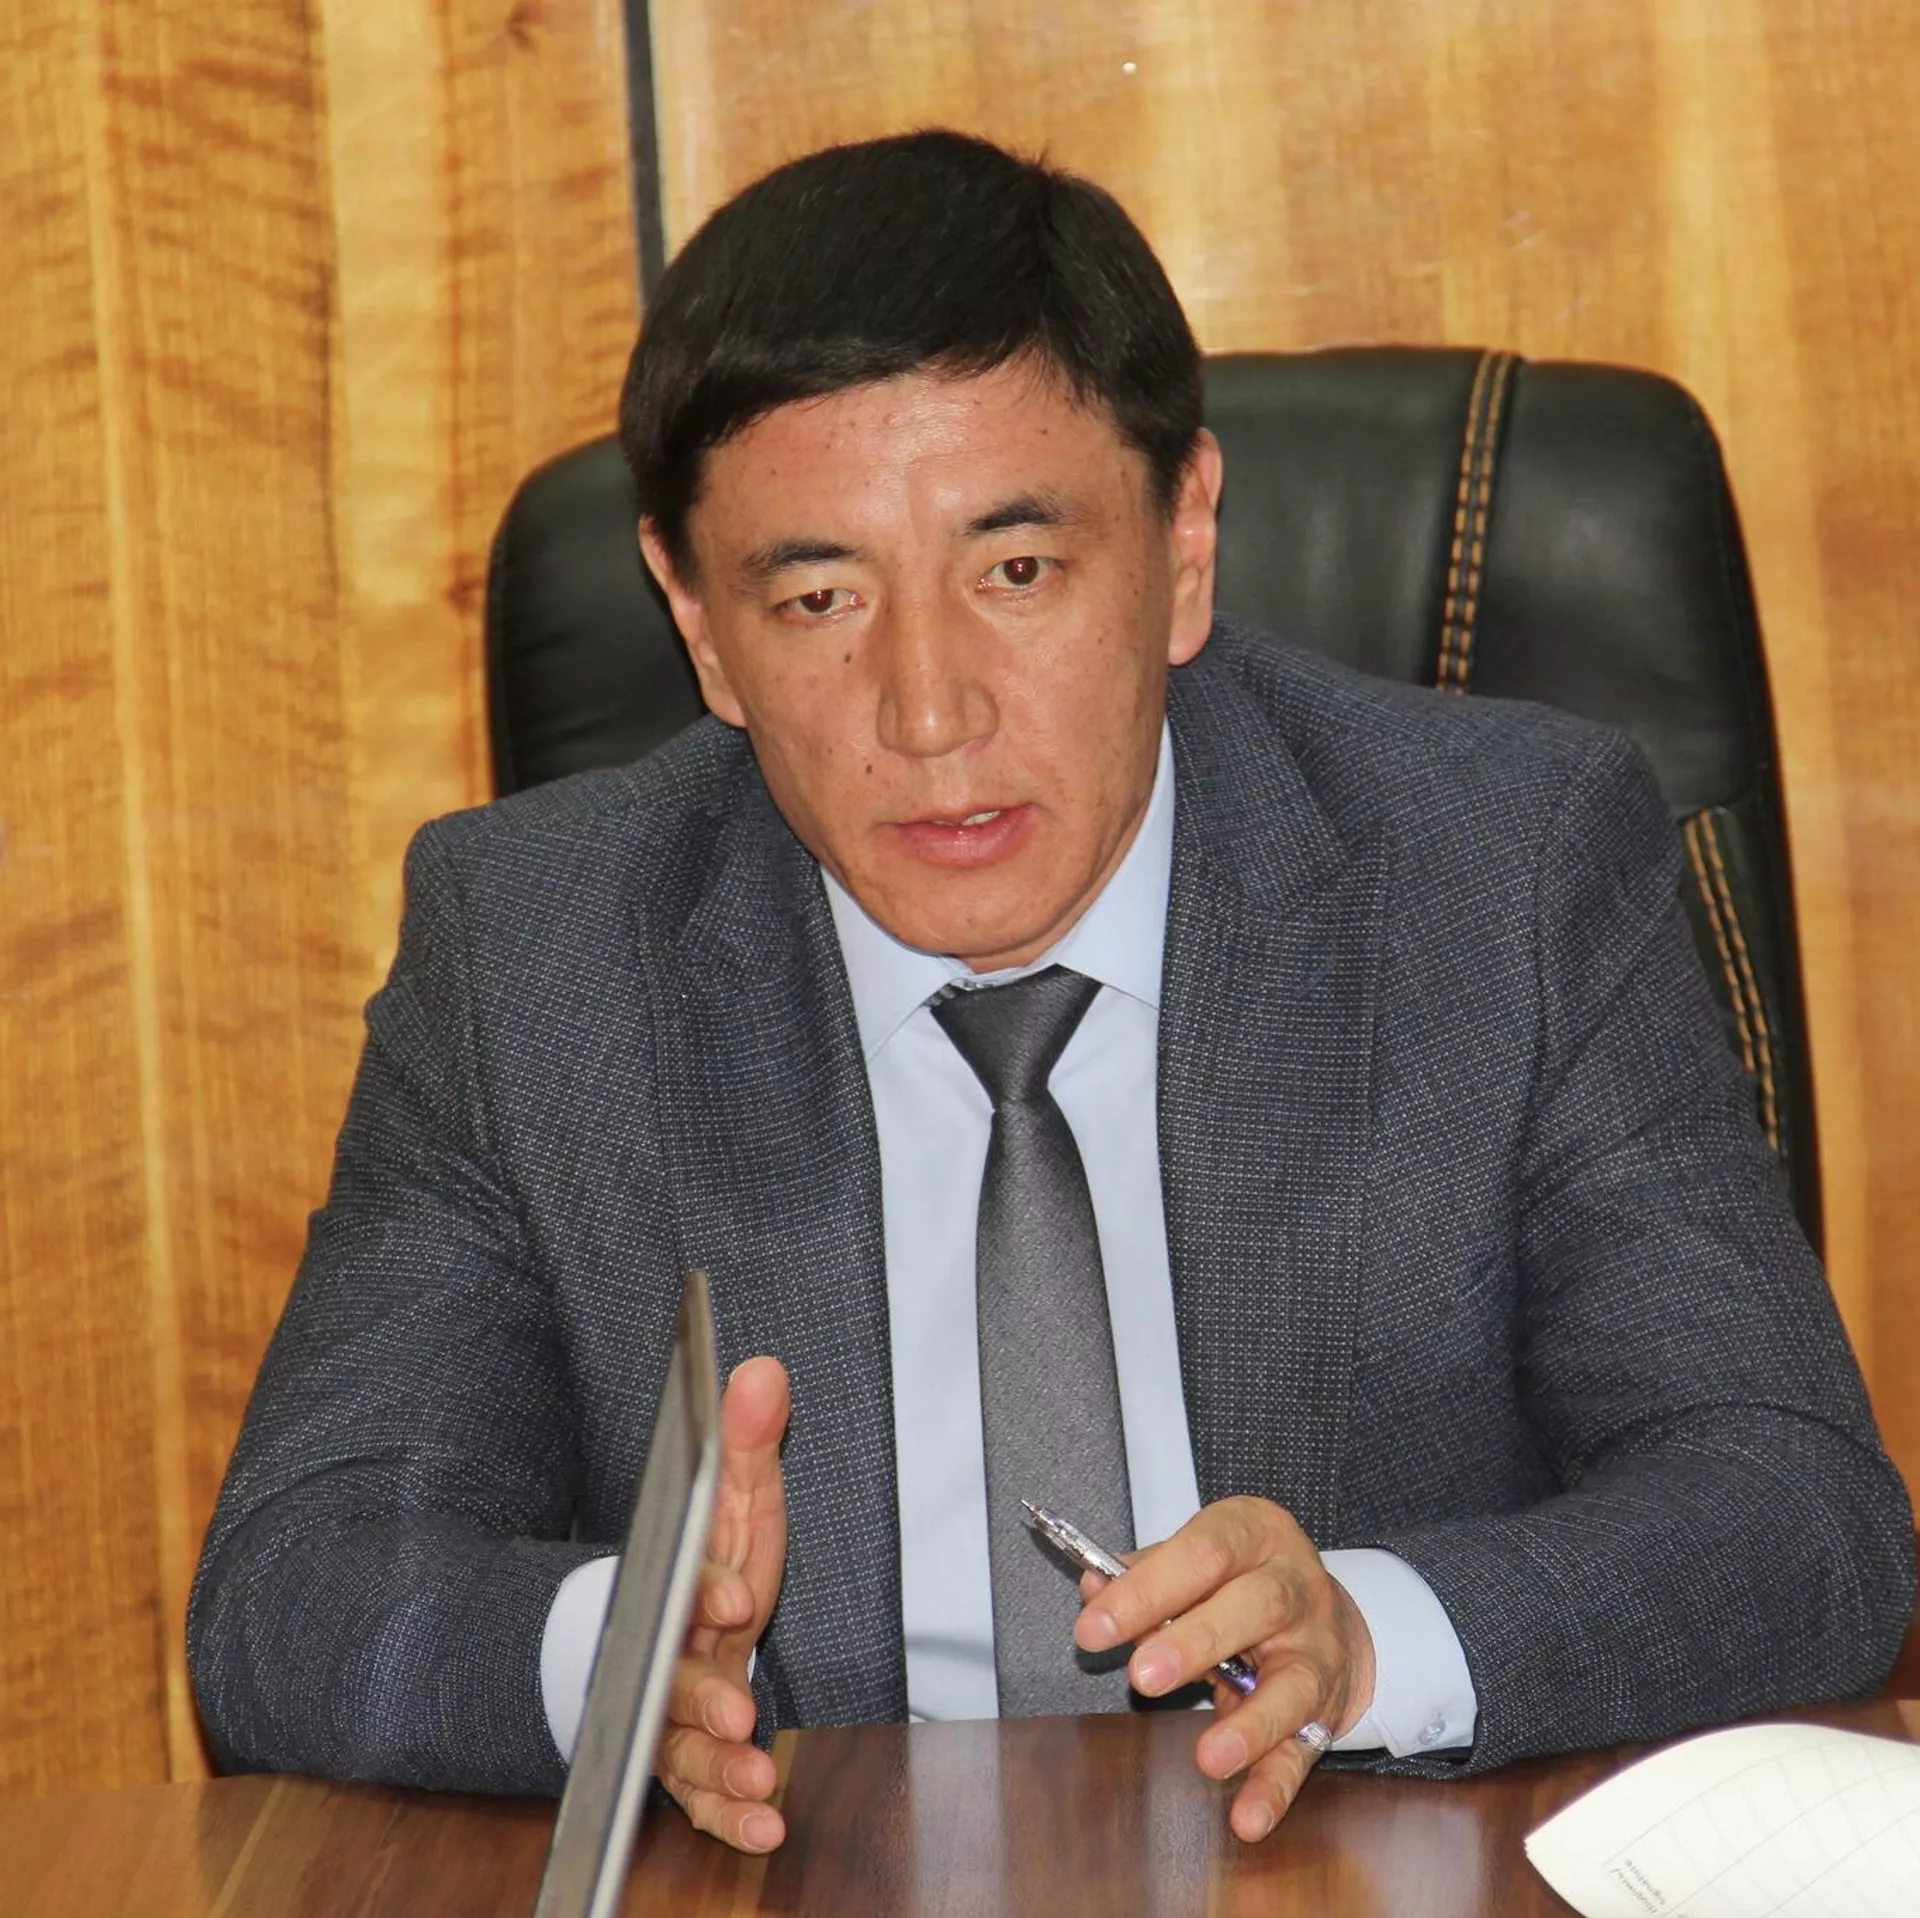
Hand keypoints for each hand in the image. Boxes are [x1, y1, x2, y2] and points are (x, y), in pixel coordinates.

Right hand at [657, 1356, 789, 1851]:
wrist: (670, 1620)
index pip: (680, 1582)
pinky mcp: (687, 1761)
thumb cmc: (709, 1557)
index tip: (735, 1596)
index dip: (705, 1589)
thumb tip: (764, 1372)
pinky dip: (728, 1818)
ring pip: (678, 1747)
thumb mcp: (735, 1497)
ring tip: (755, 1776)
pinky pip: (700, 1799)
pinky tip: (765, 1828)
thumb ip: (749, 1441)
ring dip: (716, 1766)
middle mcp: (664, 1653)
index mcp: (675, 1583)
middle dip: (699, 1694)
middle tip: (735, 1706)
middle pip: (670, 1676)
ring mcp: (670, 1713)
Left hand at [1073, 1496, 1375, 1842]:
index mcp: (1255, 1535)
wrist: (1322, 1610)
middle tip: (1142, 1676)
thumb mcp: (1198, 1556)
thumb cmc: (1240, 1577)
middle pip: (1253, 1608)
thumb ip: (1144, 1572)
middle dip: (1194, 1643)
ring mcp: (1315, 1650)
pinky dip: (1274, 1786)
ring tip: (1208, 1758)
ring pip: (1291, 1685)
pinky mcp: (1324, 1709)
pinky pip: (1302, 1751)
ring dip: (1249, 1726)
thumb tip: (1092, 1587)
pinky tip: (1248, 1816)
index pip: (1203, 1553)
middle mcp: (1294, 1587)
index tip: (1095, 1626)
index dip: (1147, 1588)